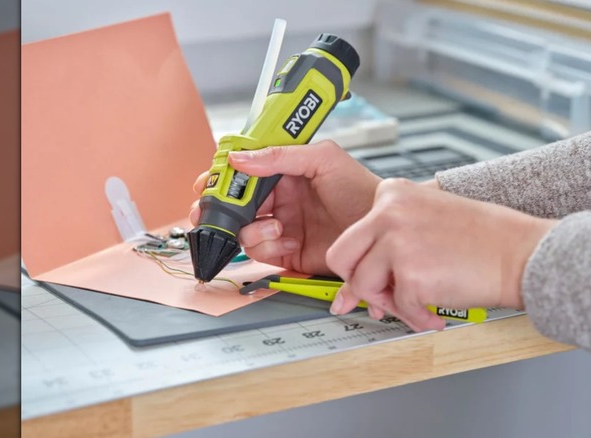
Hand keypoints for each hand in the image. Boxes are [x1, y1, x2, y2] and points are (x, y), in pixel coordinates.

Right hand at [191, 141, 380, 274]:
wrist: (381, 228)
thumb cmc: (360, 189)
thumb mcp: (323, 159)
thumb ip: (280, 156)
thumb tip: (240, 157)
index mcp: (283, 174)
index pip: (242, 173)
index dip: (221, 178)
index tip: (208, 181)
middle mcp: (279, 200)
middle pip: (233, 205)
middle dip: (217, 209)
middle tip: (210, 211)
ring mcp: (281, 227)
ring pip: (243, 231)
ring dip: (251, 230)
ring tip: (275, 226)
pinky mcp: (287, 253)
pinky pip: (260, 253)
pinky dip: (268, 247)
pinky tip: (289, 241)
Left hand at [326, 178, 556, 331]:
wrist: (521, 252)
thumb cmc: (483, 239)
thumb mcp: (426, 219)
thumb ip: (389, 241)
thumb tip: (354, 284)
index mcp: (391, 193)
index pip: (351, 234)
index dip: (364, 262)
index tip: (383, 273)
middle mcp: (389, 212)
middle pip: (340, 257)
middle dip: (359, 283)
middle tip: (384, 294)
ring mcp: (397, 241)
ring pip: (362, 286)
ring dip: (390, 303)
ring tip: (417, 303)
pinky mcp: (410, 274)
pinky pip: (398, 307)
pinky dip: (417, 317)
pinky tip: (436, 312)